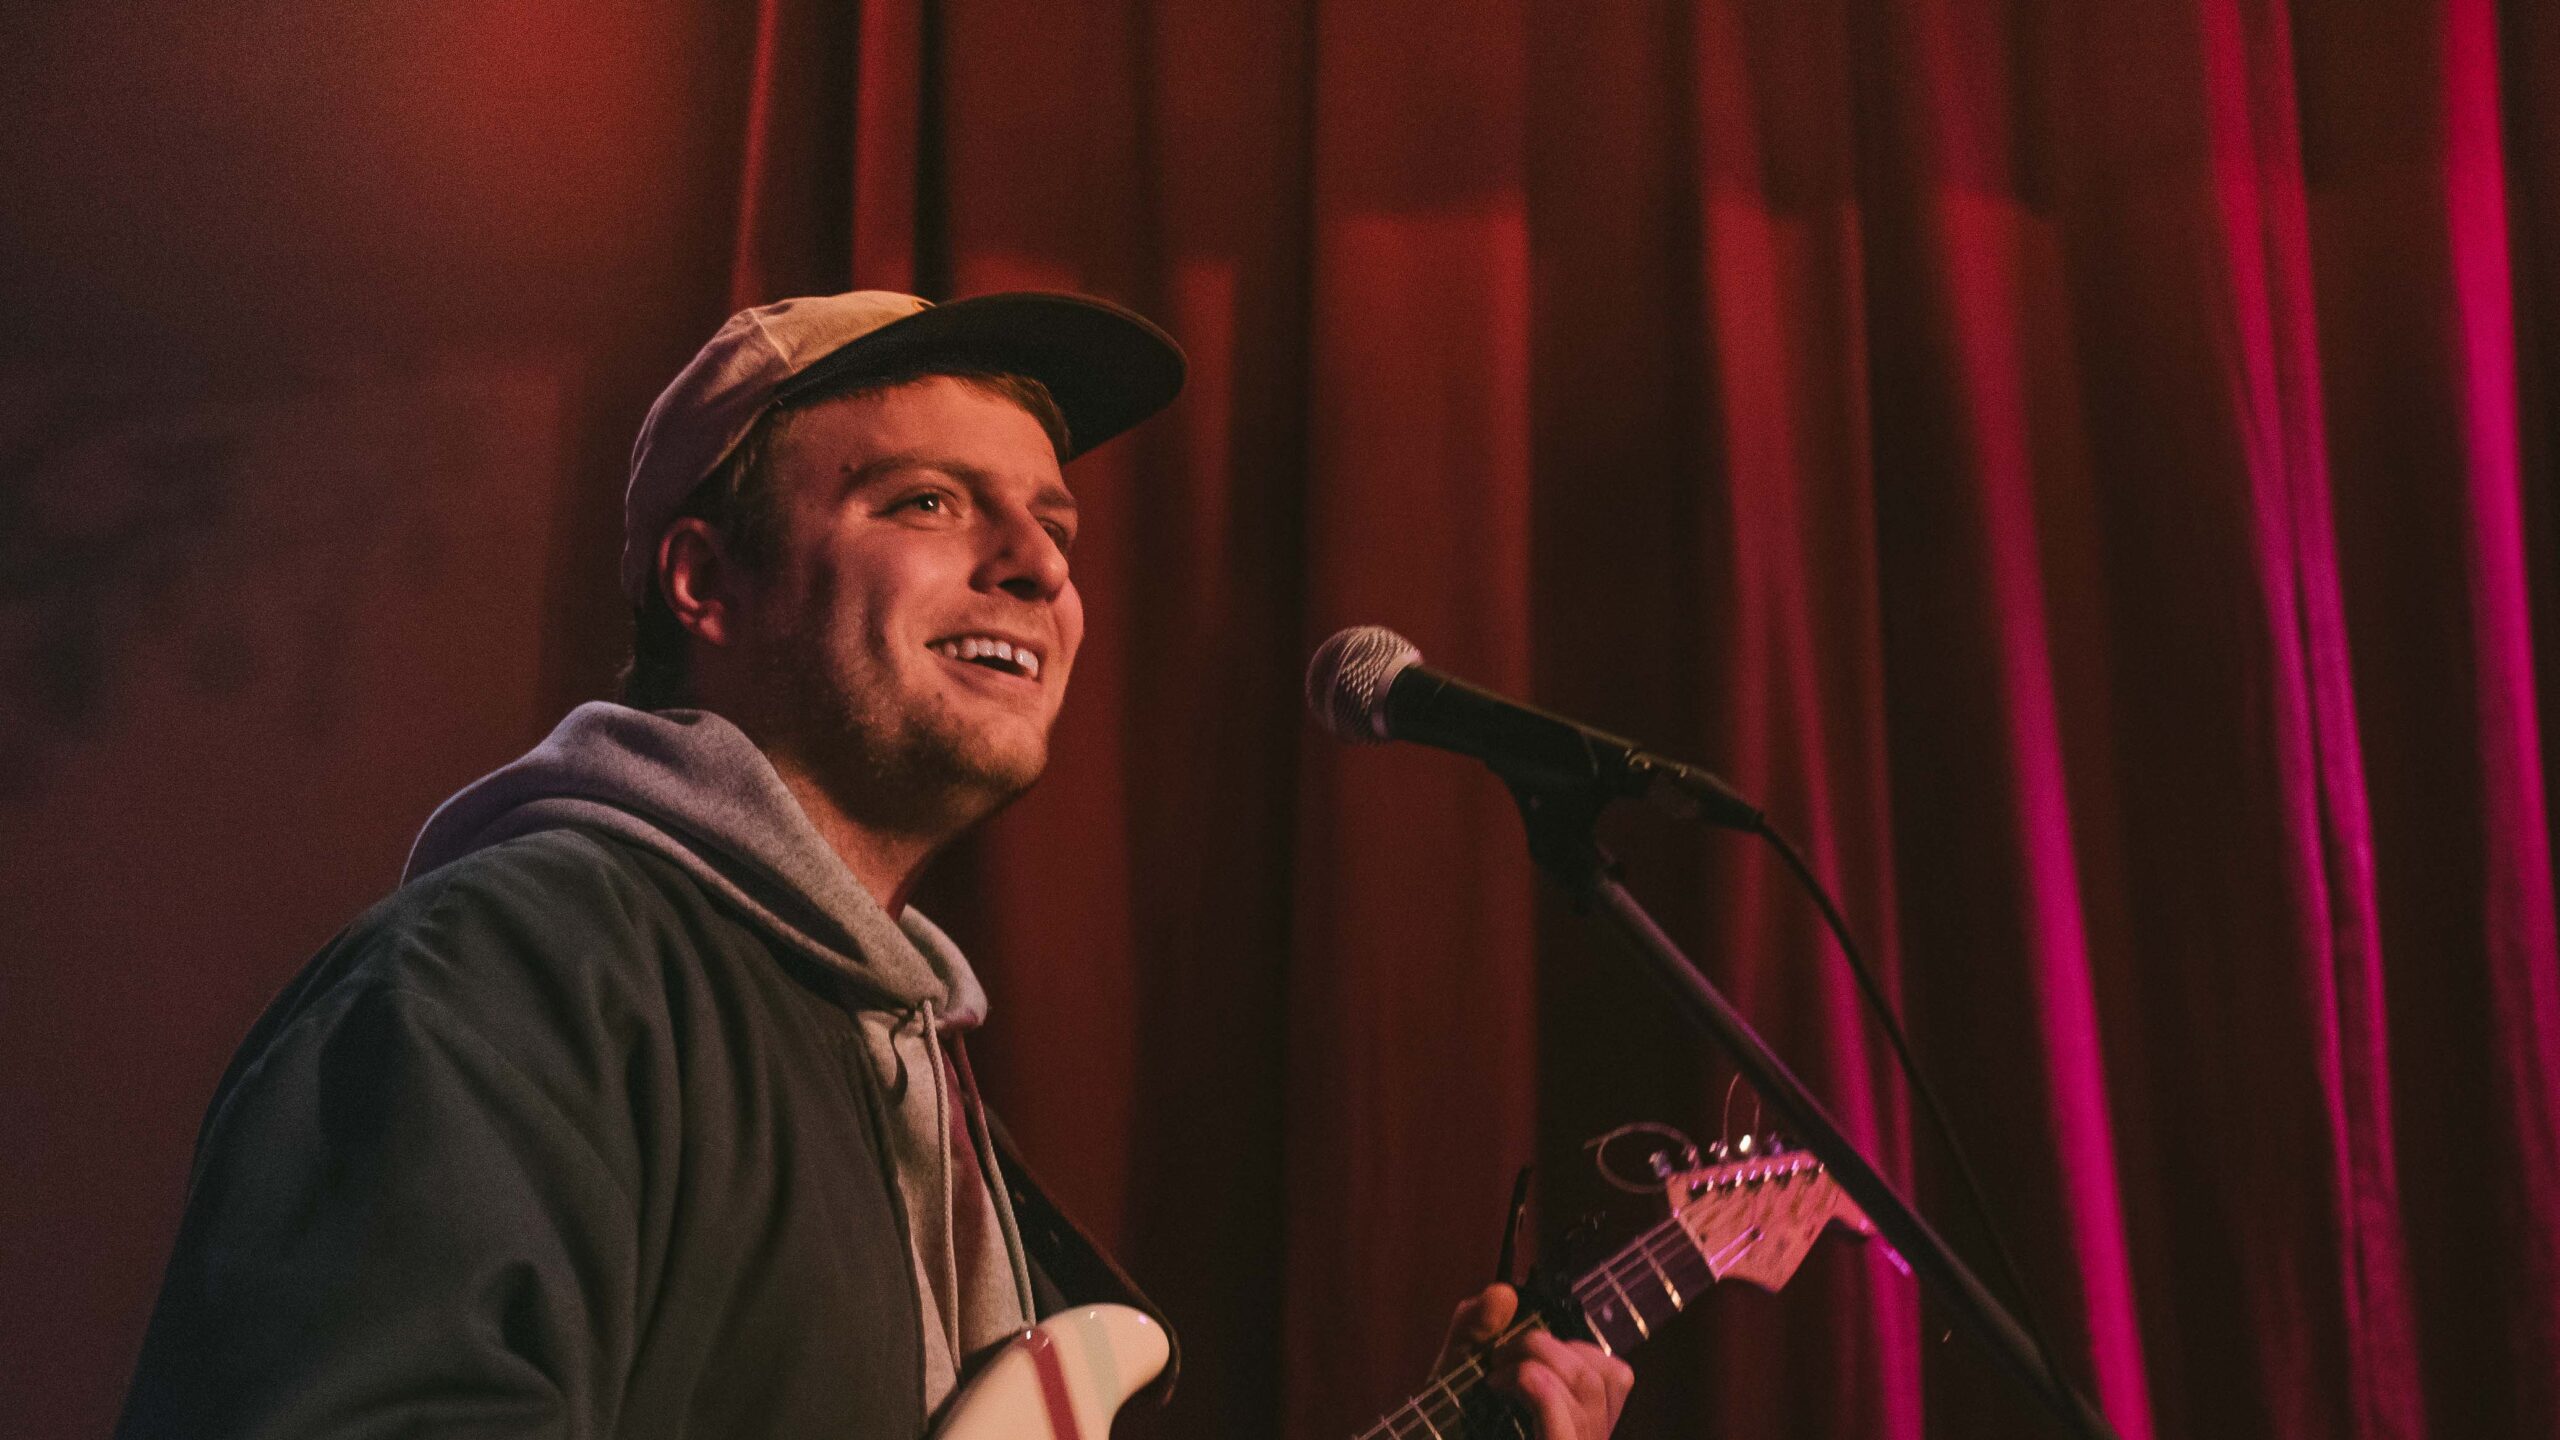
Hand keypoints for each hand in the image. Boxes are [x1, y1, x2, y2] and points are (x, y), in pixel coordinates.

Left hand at [1436, 1284, 1634, 1439]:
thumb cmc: (1450, 1420)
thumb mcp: (1458, 1368)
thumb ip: (1475, 1326)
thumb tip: (1503, 1293)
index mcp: (1580, 1419)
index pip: (1615, 1376)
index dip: (1575, 1348)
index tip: (1526, 1349)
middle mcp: (1587, 1434)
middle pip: (1603, 1375)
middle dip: (1546, 1345)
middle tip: (1499, 1357)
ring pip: (1588, 1388)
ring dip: (1536, 1360)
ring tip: (1494, 1375)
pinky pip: (1567, 1423)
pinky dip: (1536, 1387)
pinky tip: (1499, 1384)